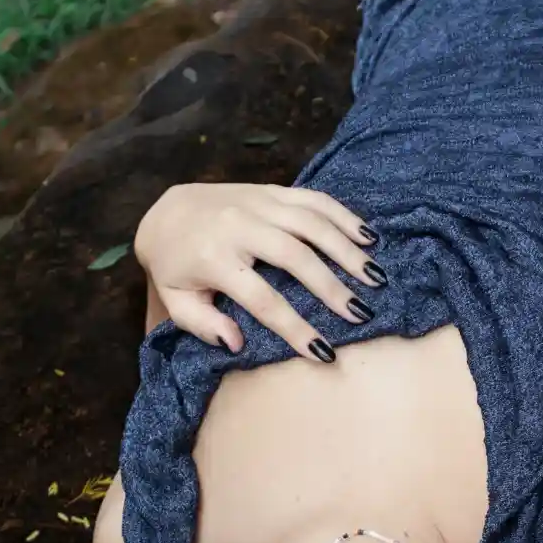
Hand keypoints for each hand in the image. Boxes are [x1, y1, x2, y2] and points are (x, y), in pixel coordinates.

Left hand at [134, 182, 380, 359]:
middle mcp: (238, 226)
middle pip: (294, 257)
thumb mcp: (176, 301)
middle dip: (331, 287)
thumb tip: (237, 343)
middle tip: (362, 313)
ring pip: (310, 224)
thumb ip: (202, 325)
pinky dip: (344, 216)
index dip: (294, 327)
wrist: (166, 212)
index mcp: (213, 258)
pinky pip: (314, 199)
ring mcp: (258, 203)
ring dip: (347, 251)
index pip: (262, 299)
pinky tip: (369, 237)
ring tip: (376, 277)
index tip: (323, 351)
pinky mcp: (272, 191)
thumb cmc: (176, 266)